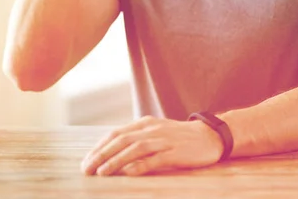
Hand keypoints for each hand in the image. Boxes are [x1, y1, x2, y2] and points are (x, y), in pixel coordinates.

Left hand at [81, 116, 223, 176]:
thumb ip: (136, 139)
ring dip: (116, 161)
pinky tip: (128, 173)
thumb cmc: (179, 138)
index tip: (87, 161)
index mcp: (144, 123)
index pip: (116, 134)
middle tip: (87, 169)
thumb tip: (113, 153)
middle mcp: (152, 129)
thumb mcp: (155, 132)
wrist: (210, 136)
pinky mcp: (175, 152)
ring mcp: (164, 140)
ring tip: (102, 172)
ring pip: (135, 149)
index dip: (100, 147)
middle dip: (101, 155)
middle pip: (121, 140)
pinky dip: (140, 165)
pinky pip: (155, 159)